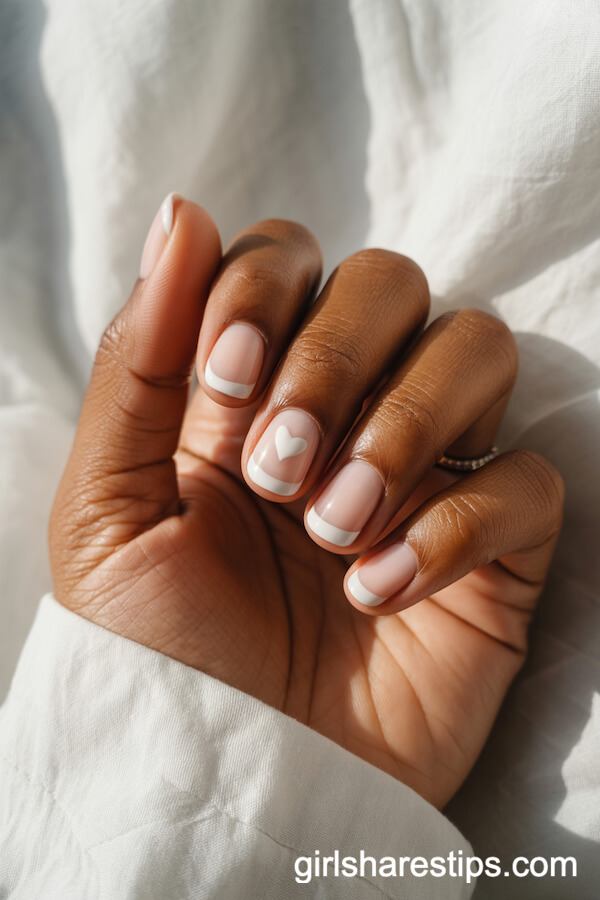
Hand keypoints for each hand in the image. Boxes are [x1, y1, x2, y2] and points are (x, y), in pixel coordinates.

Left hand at [50, 196, 563, 808]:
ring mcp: (424, 473)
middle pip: (391, 281)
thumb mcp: (107, 511)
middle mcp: (343, 412)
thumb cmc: (159, 653)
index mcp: (248, 391)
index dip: (263, 291)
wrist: (232, 781)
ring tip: (333, 525)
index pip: (287, 255)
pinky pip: (524, 481)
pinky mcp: (492, 547)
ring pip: (478, 349)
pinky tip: (380, 592)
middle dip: (335, 360)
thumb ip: (138, 363)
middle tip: (280, 468)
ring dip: (404, 426)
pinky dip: (453, 527)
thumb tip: (181, 212)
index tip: (226, 384)